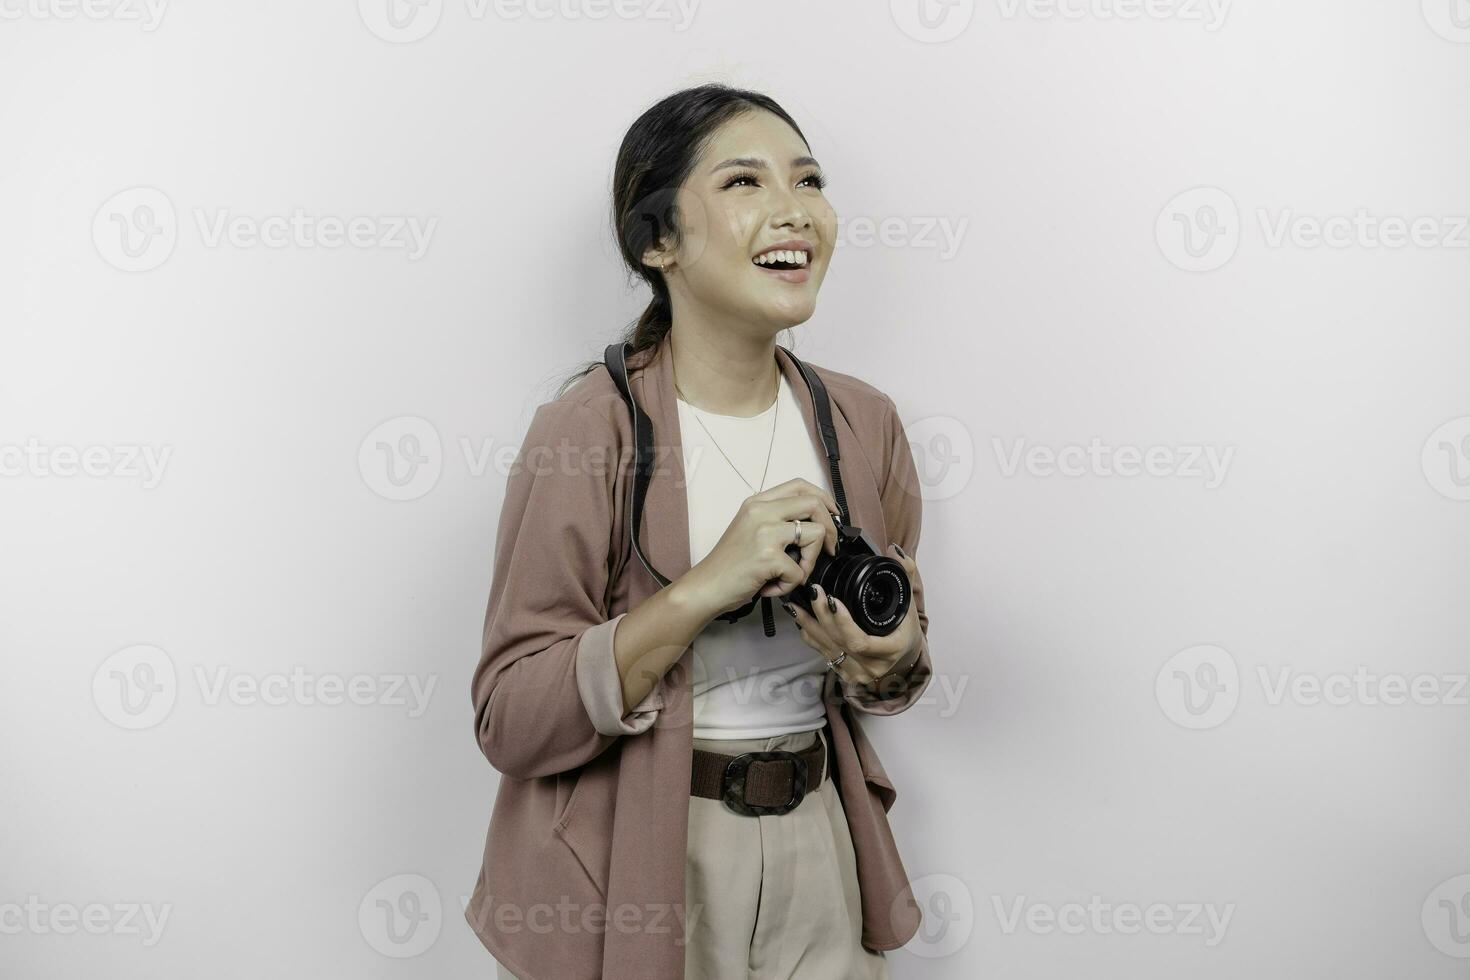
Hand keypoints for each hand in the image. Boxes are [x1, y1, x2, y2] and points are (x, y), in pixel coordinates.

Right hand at [682, 478, 841, 617]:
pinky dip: (790, 584)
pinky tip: (772, 586)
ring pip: (815, 535)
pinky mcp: (768, 556)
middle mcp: (761, 511)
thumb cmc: (728, 565)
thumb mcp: (750, 530)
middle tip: (828, 548)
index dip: (823, 498)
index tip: (833, 515)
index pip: (800, 485)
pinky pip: (799, 571)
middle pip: (814, 503)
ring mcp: (765, 532)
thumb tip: (814, 525)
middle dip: (830, 528)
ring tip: (791, 574)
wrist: (706, 587)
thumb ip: (776, 521)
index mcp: (757, 503)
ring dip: (810, 561)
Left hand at [783, 543, 924, 687]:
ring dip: (808, 624)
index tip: (833, 600)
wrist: (902, 654)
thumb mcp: (908, 602)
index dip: (843, 623)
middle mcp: (872, 666)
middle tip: (813, 591)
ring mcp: (856, 672)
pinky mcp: (843, 672)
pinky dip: (809, 634)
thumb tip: (894, 551)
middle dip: (822, 616)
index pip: (861, 642)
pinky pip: (821, 653)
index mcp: (890, 650)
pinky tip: (800, 617)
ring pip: (826, 648)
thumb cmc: (904, 628)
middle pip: (839, 643)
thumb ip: (905, 575)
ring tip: (795, 602)